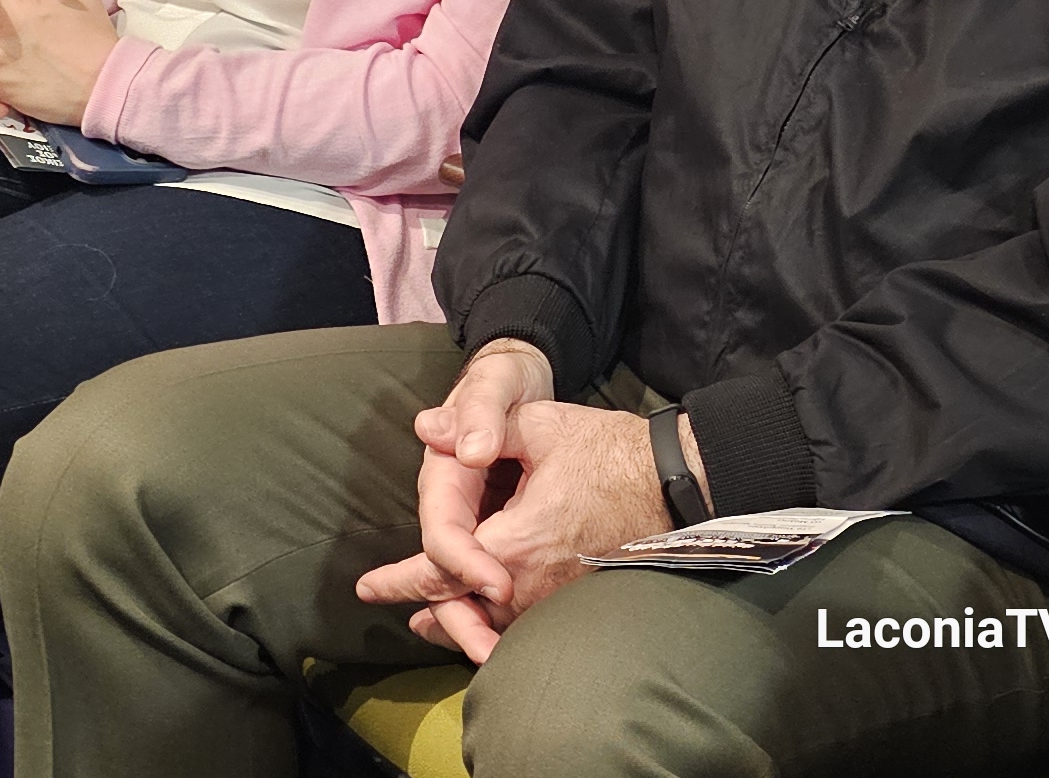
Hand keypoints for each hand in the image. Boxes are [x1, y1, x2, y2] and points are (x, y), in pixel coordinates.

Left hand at [358, 340, 668, 661]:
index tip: (368, 587)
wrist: (680, 482)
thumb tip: (427, 426)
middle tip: (389, 606)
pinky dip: (493, 622)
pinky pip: (523, 622)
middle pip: (460, 609)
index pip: (441, 570)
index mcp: (514, 541)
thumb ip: (483, 427)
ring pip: (492, 623)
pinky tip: (486, 621)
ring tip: (427, 622)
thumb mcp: (543, 426)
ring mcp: (556, 597)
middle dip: (423, 607)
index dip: (400, 579)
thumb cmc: (613, 452)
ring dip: (455, 621)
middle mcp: (531, 583)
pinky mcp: (576, 597)